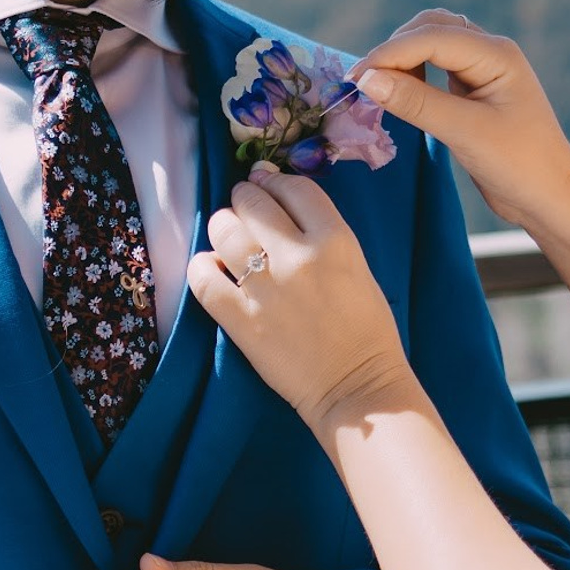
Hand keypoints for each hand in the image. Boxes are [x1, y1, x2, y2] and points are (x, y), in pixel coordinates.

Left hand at [188, 169, 409, 428]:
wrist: (357, 388)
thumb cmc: (367, 330)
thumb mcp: (357, 266)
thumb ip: (322, 234)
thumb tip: (280, 201)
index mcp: (335, 241)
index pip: (295, 188)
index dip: (276, 182)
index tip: (268, 187)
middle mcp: (298, 257)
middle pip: (253, 202)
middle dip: (245, 200)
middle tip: (245, 210)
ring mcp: (265, 288)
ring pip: (224, 231)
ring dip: (222, 227)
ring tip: (228, 238)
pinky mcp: (240, 319)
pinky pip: (203, 277)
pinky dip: (203, 267)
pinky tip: (212, 269)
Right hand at [352, 13, 569, 231]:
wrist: (550, 197)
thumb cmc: (518, 165)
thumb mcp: (465, 133)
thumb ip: (416, 103)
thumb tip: (368, 79)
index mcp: (496, 54)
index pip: (431, 38)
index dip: (389, 54)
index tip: (354, 79)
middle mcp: (490, 53)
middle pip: (430, 29)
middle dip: (394, 50)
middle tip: (361, 83)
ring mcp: (482, 71)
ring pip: (431, 45)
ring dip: (402, 58)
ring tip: (375, 87)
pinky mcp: (473, 91)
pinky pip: (435, 69)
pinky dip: (412, 75)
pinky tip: (398, 93)